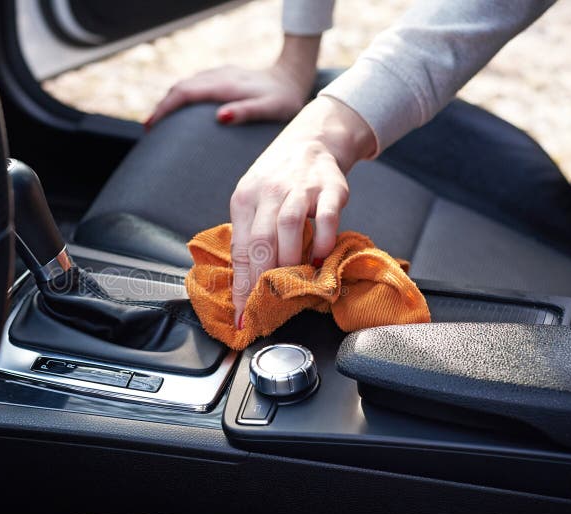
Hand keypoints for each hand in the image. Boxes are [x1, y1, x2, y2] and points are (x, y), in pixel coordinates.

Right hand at [146, 35, 320, 127]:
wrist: (292, 79)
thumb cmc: (283, 100)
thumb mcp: (270, 109)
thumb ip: (246, 112)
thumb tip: (219, 117)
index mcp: (224, 85)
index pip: (184, 93)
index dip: (165, 109)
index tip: (151, 126)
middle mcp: (218, 77)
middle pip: (179, 88)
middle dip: (161, 108)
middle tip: (148, 130)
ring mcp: (218, 75)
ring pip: (185, 85)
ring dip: (169, 102)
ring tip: (157, 123)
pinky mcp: (221, 77)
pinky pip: (193, 85)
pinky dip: (180, 97)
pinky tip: (178, 111)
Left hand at [229, 96, 375, 326]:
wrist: (311, 142)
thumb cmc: (278, 181)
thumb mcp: (255, 202)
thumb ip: (251, 236)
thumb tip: (246, 286)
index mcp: (244, 198)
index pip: (240, 248)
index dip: (240, 285)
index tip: (241, 315)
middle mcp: (269, 191)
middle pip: (260, 240)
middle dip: (260, 281)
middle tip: (263, 309)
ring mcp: (300, 187)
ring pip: (288, 226)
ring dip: (289, 260)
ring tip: (292, 284)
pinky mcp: (330, 187)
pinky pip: (325, 216)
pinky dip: (322, 240)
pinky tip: (320, 258)